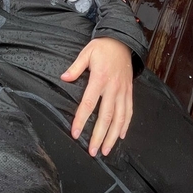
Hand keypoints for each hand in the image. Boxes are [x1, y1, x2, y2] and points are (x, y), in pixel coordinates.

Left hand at [61, 38, 133, 156]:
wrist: (123, 41)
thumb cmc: (103, 47)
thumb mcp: (86, 53)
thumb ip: (76, 67)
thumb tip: (64, 78)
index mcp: (100, 79)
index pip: (89, 104)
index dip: (82, 120)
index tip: (76, 134)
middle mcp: (113, 88)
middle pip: (106, 116)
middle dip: (99, 136)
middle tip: (93, 151)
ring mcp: (123, 91)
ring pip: (119, 118)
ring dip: (113, 136)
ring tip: (106, 150)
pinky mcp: (129, 92)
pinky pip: (129, 111)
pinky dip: (126, 125)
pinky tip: (121, 136)